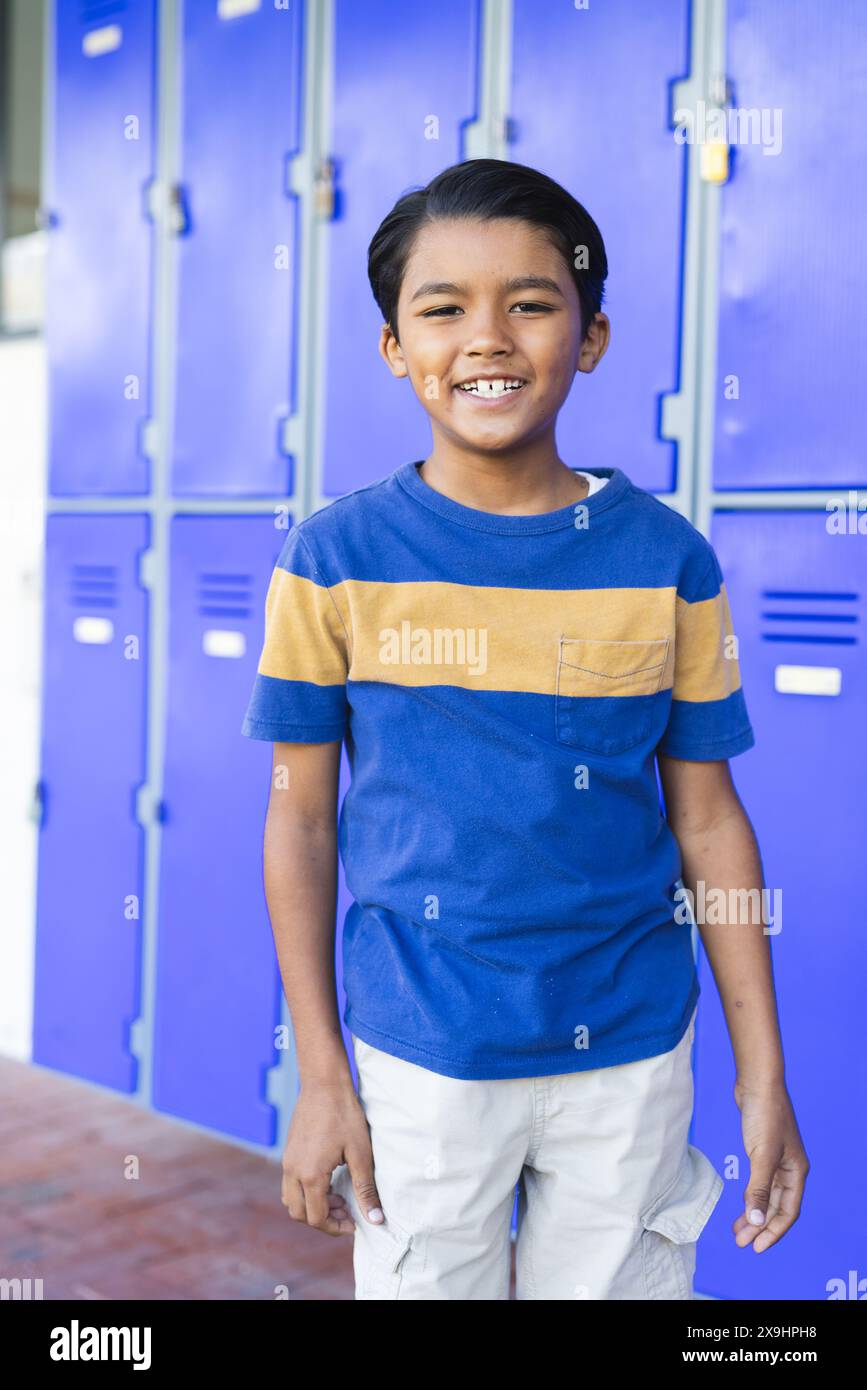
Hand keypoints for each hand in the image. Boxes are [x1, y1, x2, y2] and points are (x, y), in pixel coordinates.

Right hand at [281, 1078, 383, 1236]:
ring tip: (338, 1198)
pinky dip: (306, 1192)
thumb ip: (365, 1189)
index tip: (354, 1223)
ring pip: (292, 1200)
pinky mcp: (288, 1152)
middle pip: (300, 1214)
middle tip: (347, 1213)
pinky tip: (327, 1181)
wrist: (324, 1083)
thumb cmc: (344, 1115)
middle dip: (323, 1220)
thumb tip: (376, 1219)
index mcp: (311, 1175)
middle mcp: (292, 1171)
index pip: (317, 1218)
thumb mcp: (361, 1154)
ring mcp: (287, 1161)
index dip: (336, 1227)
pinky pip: (290, 1184)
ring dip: (312, 1207)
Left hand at [732, 1079, 808, 1252]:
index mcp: (796, 1172)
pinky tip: (741, 1204)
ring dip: (753, 1213)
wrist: (757, 1082)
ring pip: (767, 1196)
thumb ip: (759, 1190)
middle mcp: (789, 1168)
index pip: (788, 1212)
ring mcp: (776, 1159)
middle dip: (760, 1226)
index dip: (773, 1232)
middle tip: (741, 1242)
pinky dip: (751, 1196)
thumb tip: (756, 1222)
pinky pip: (759, 1183)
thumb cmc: (765, 1115)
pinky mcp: (762, 1150)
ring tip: (737, 1230)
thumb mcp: (762, 1155)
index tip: (756, 1247)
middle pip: (777, 1207)